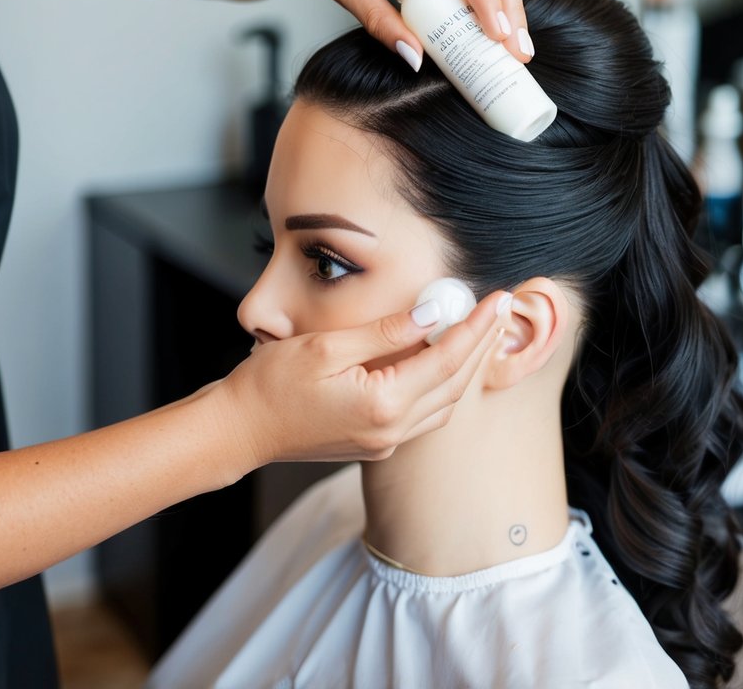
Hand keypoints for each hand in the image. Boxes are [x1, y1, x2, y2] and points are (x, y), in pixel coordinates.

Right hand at [217, 291, 508, 469]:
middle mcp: (391, 430)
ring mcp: (384, 442)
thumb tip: (430, 312)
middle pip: (455, 384)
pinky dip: (443, 385)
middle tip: (502, 308)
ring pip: (445, 403)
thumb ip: (384, 332)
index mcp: (382, 404)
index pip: (447, 359)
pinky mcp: (375, 444)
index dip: (476, 327)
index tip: (497, 299)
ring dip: (467, 366)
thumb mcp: (327, 347)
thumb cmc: (272, 383)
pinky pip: (425, 415)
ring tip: (482, 330)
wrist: (240, 429)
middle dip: (482, 344)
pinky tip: (445, 360)